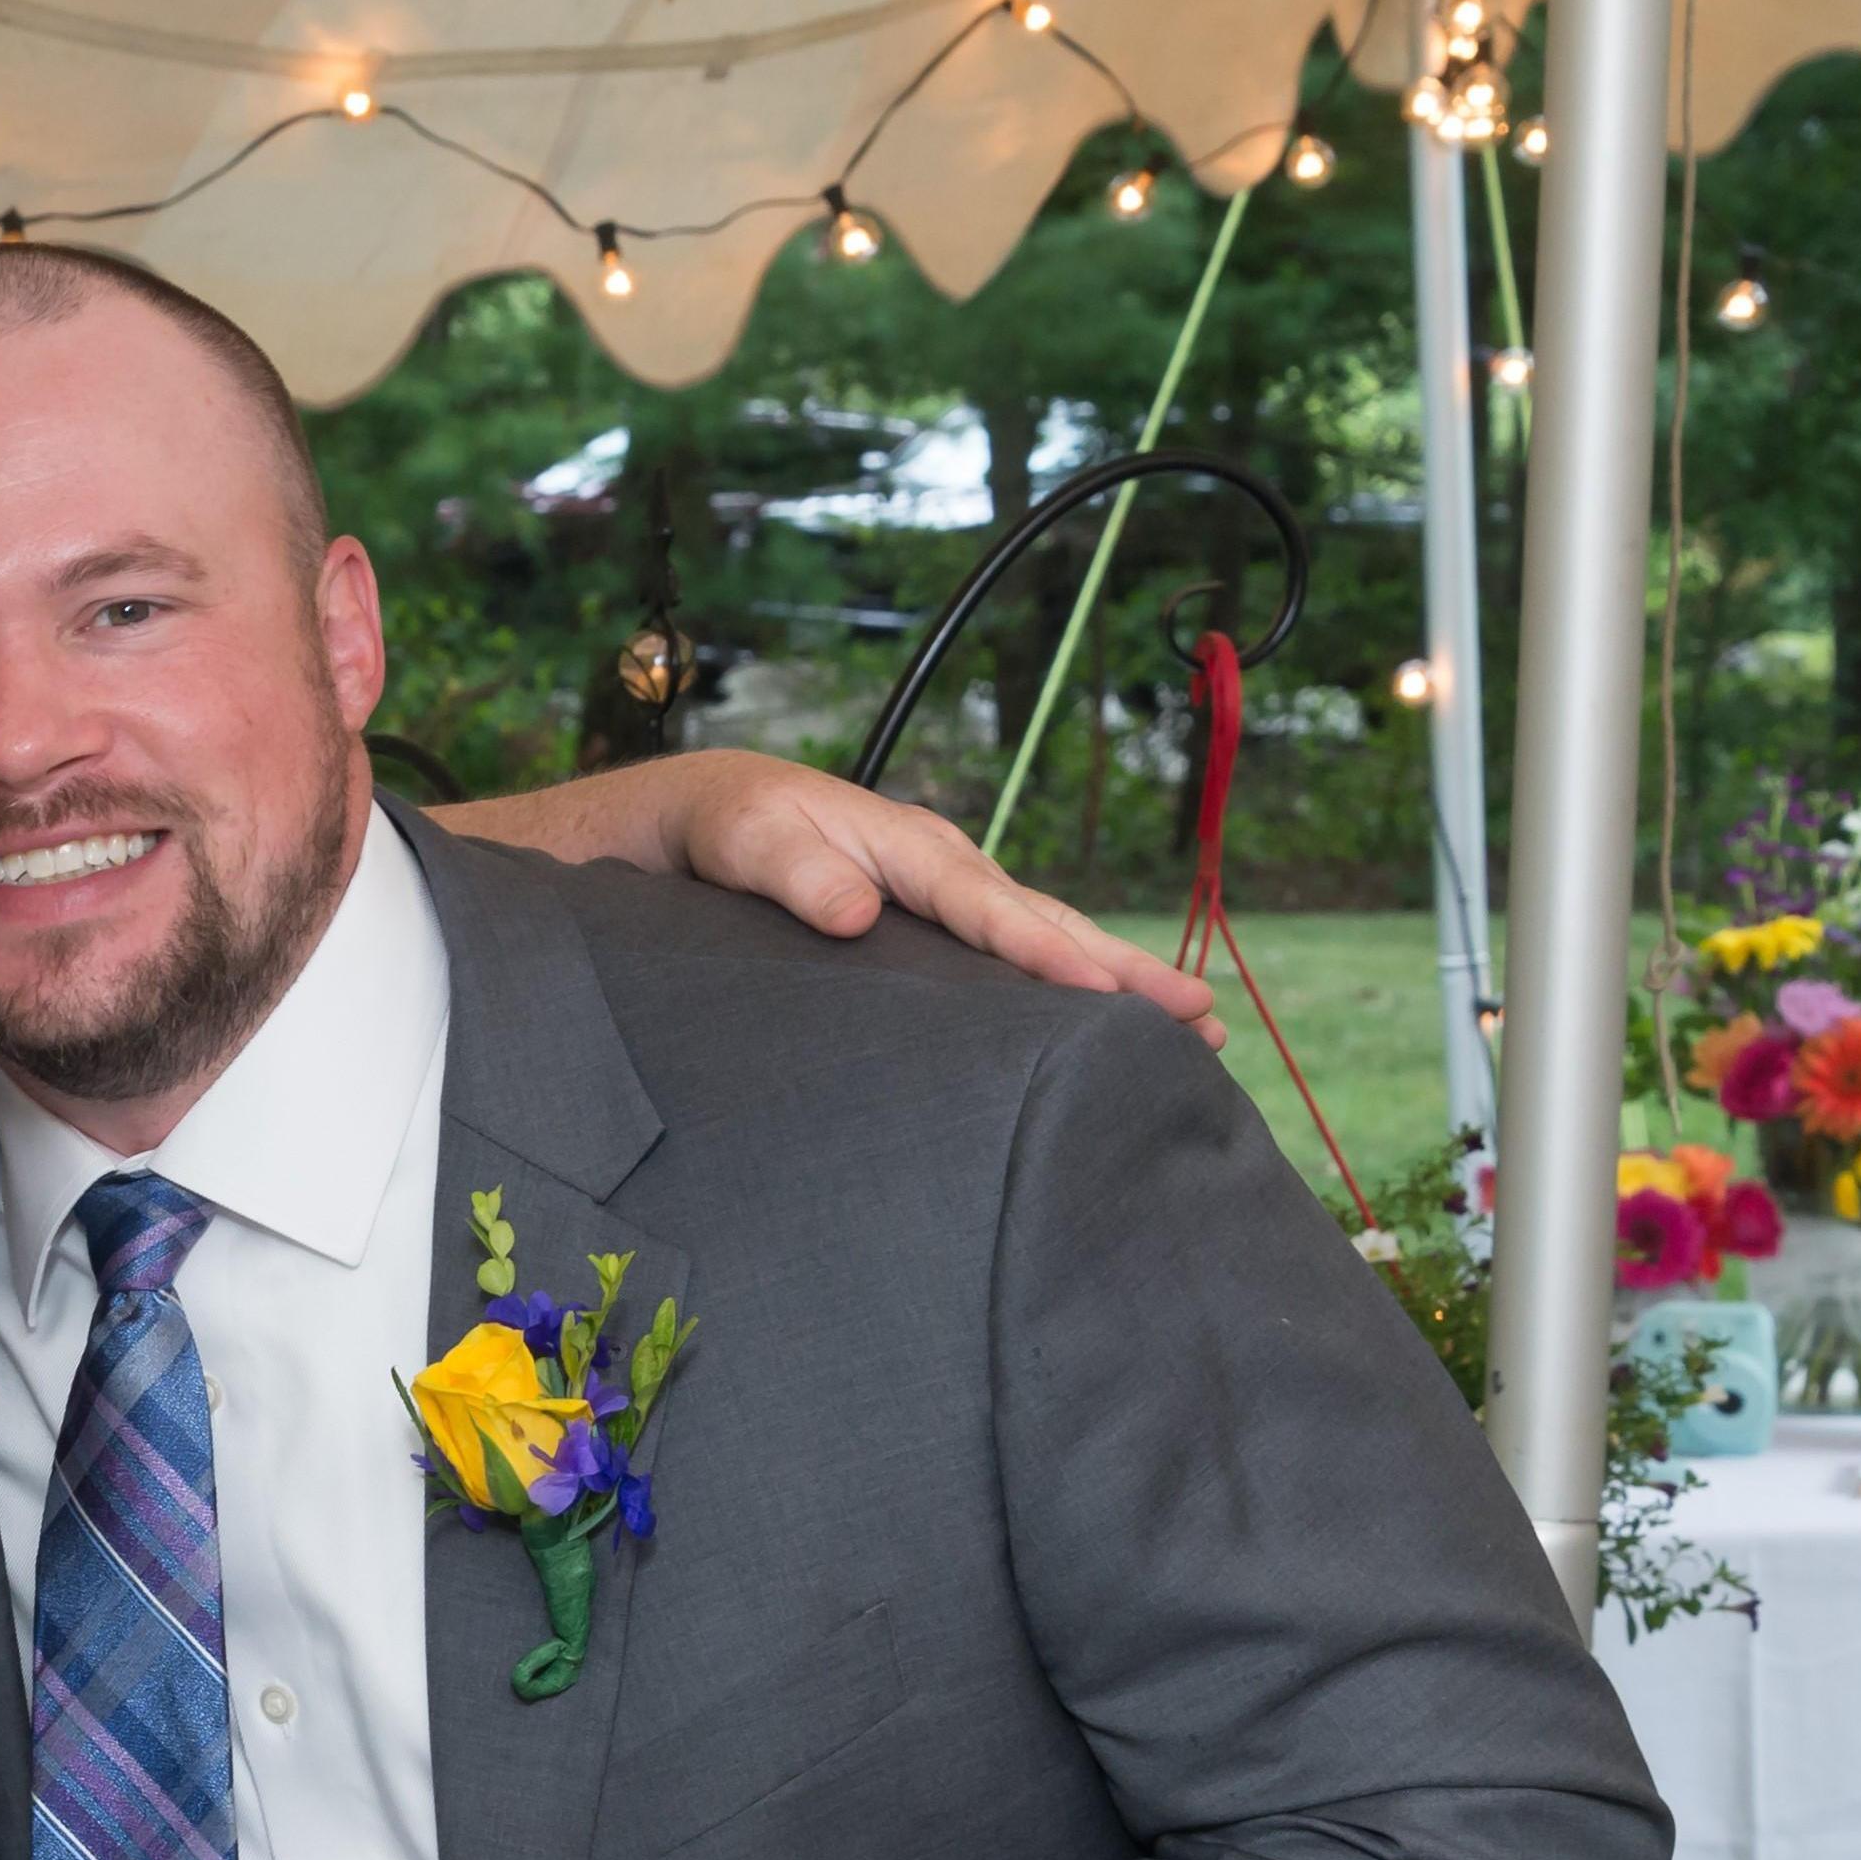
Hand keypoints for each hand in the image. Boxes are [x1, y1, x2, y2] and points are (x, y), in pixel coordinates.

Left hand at [449, 749, 1224, 1048]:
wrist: (657, 826)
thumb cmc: (694, 828)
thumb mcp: (726, 833)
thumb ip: (783, 864)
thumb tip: (858, 913)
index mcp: (897, 846)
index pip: (987, 909)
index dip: (1048, 956)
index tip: (1115, 997)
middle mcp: (924, 873)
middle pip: (1036, 926)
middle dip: (1119, 973)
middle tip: (1203, 1022)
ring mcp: (922, 908)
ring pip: (1026, 946)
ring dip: (1102, 984)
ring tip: (1185, 1030)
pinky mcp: (906, 941)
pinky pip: (991, 964)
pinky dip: (1045, 992)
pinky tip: (1083, 1033)